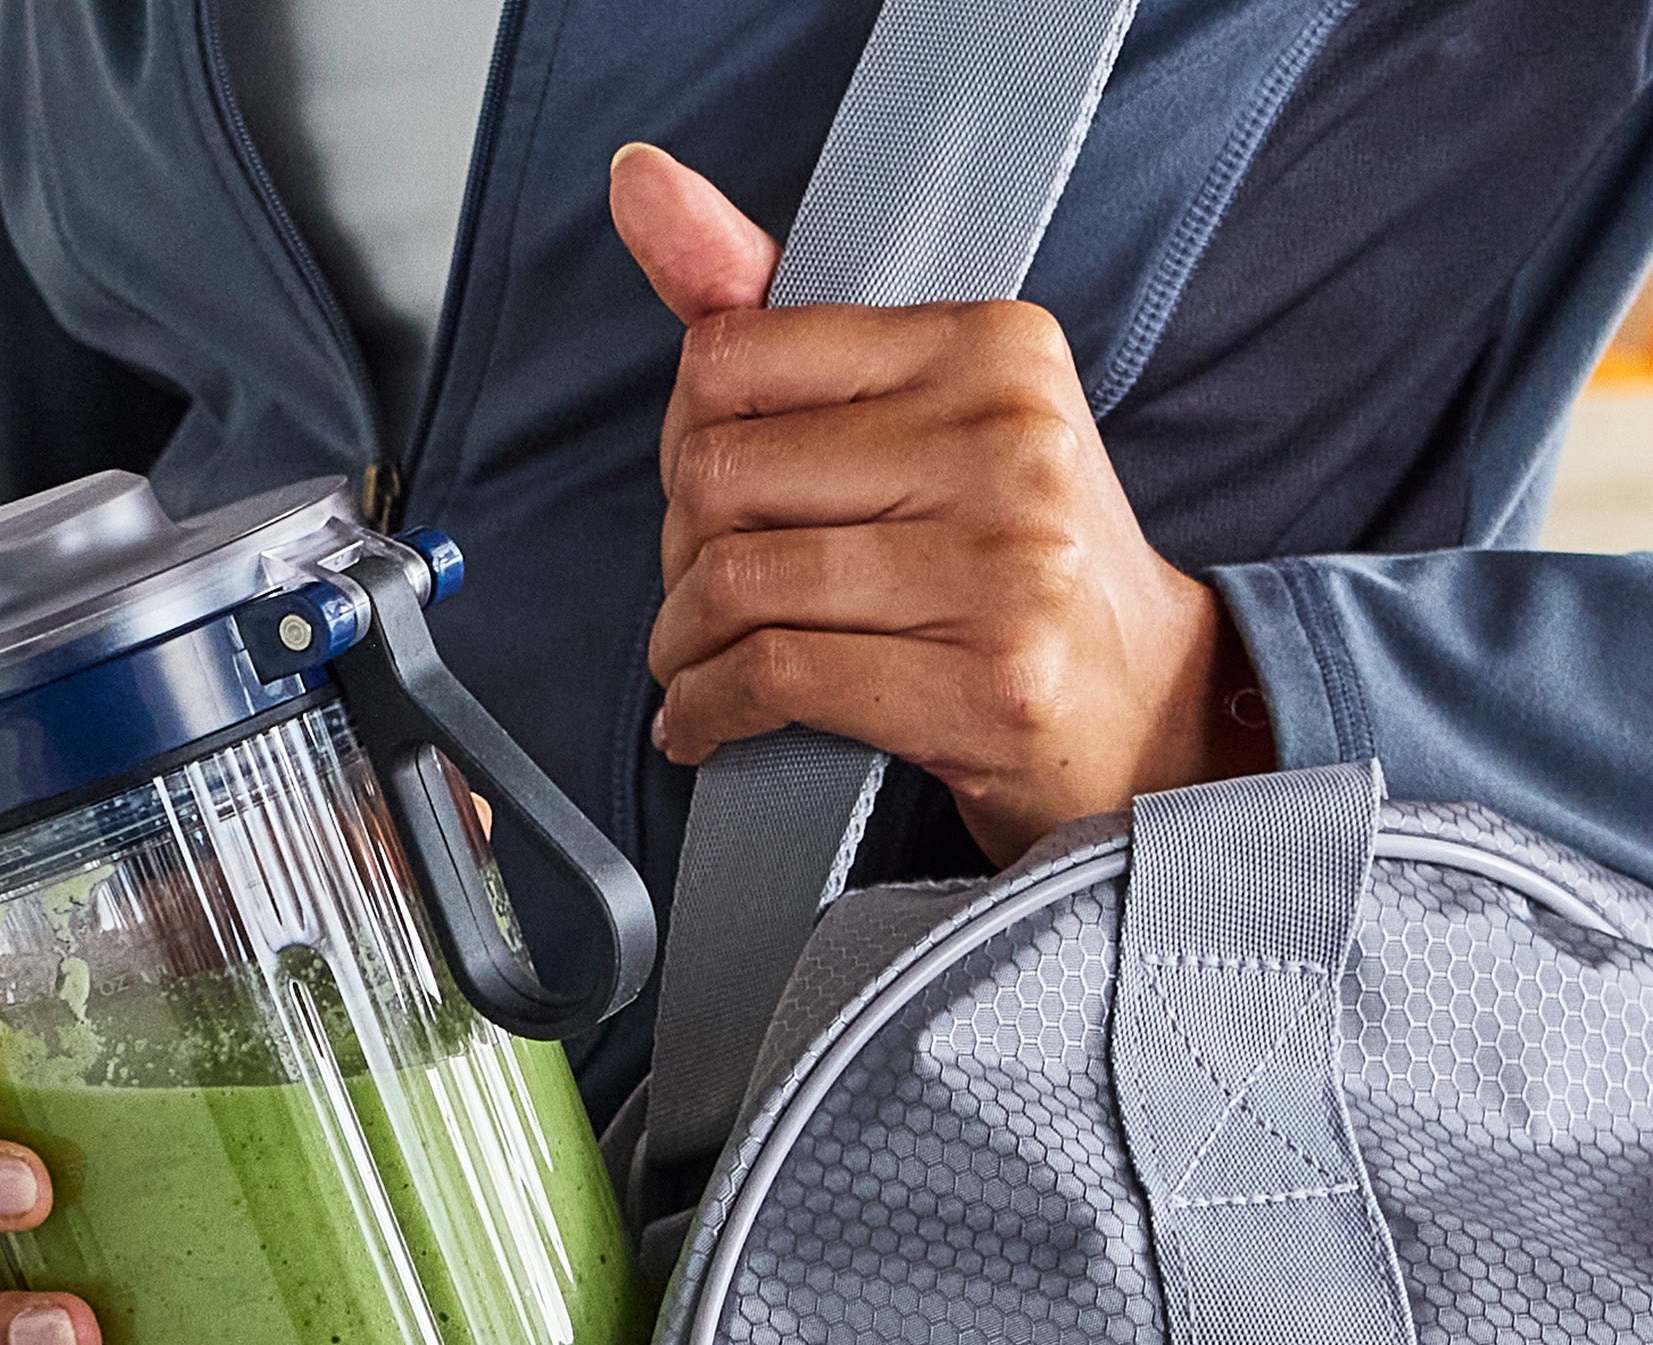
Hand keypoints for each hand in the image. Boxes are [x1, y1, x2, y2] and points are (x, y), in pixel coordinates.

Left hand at [609, 143, 1272, 866]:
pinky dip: (706, 709)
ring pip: (738, 583)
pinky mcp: (985, 681)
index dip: (683, 443)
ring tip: (692, 668)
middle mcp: (1006, 442)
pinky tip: (700, 723)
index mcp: (989, 348)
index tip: (701, 498)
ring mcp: (1004, 567)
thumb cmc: (1009, 562)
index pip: (736, 357)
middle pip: (723, 478)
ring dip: (682, 647)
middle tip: (698, 601)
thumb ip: (779, 327)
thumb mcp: (926, 417)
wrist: (1142, 702)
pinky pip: (774, 677)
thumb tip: (639, 186)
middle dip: (680, 557)